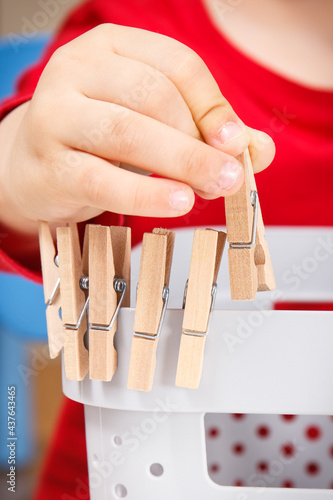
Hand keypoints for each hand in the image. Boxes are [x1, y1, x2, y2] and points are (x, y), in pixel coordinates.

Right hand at [0, 24, 274, 231]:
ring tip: (215, 188)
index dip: (213, 106)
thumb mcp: (153, 124)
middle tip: (229, 176)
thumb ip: (206, 131)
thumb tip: (259, 150)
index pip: (177, 64)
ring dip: (181, 163)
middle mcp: (77, 70)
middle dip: (199, 141)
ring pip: (128, 133)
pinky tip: (178, 203)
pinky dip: (146, 194)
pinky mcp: (49, 164)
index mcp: (110, 47)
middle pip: (155, 97)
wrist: (35, 167)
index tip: (236, 144)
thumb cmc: (101, 141)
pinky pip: (103, 180)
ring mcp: (56, 115)